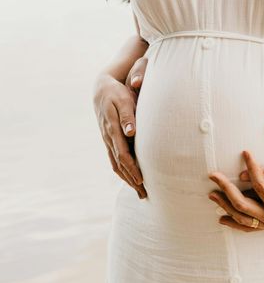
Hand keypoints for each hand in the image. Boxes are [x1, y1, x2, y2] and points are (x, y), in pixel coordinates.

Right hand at [92, 57, 147, 197]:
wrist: (102, 88)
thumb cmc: (117, 93)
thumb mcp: (124, 100)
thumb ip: (128, 116)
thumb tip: (131, 132)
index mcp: (113, 130)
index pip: (123, 155)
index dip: (132, 169)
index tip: (141, 181)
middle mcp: (108, 138)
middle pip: (119, 164)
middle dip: (131, 180)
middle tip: (144, 195)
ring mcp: (107, 140)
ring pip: (116, 164)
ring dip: (127, 179)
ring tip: (139, 192)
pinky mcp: (109, 139)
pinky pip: (114, 159)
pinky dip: (122, 171)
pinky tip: (129, 178)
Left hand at [209, 151, 263, 231]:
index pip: (260, 185)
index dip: (251, 167)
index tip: (244, 151)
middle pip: (242, 204)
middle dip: (226, 189)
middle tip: (213, 174)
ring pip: (242, 218)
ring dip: (225, 206)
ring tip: (211, 194)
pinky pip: (248, 228)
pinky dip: (235, 223)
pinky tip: (222, 218)